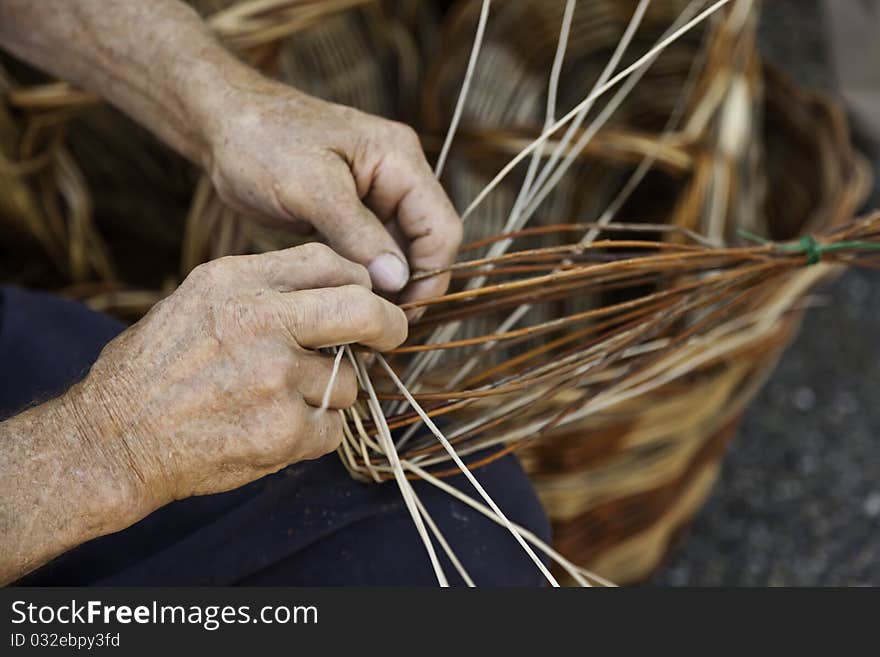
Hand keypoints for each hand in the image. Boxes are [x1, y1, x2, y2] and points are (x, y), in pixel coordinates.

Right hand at [68, 243, 406, 512]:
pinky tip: (272, 431)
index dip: (358, 282)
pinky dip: (313, 434)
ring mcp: (275, 378)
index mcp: (237, 281)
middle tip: (391, 336)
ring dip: (328, 395)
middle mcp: (261, 322)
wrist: (112, 440)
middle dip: (389, 324)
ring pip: (348, 383)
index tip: (365, 299)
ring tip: (278, 402)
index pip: (328, 262)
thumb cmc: (153, 370)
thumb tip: (335, 291)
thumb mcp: (196, 300)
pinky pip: (332, 429)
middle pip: (364, 310)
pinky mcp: (283, 431)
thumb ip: (263, 289)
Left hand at [195, 73, 462, 309]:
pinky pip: (372, 253)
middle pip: (426, 244)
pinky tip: (346, 302)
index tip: (401, 313)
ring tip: (361, 318)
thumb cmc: (262, 141)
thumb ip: (357, 233)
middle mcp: (398, 177)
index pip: (441, 228)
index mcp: (400, 160)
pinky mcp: (352, 215)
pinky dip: (364, 279)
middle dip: (409, 286)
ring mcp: (376, 197)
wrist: (222, 123)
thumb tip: (397, 280)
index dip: (430, 275)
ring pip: (399, 254)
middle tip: (379, 326)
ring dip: (386, 287)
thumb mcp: (311, 187)